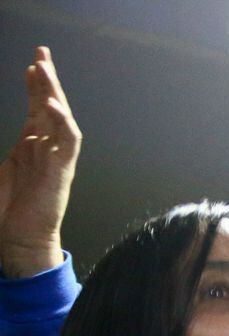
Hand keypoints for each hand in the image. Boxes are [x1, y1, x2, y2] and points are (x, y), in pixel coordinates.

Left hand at [0, 46, 78, 278]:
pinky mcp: (62, 171)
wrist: (20, 238)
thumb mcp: (0, 169)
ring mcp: (56, 158)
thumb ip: (9, 152)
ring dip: (53, 93)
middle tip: (41, 52)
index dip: (34, 85)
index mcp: (31, 146)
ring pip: (60, 118)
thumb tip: (12, 141)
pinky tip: (55, 105)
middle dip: (46, 79)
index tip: (32, 62)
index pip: (36, 108)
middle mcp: (46, 147)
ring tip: (43, 68)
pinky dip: (64, 123)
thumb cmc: (8, 211)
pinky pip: (69, 142)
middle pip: (49, 106)